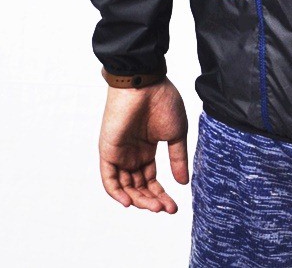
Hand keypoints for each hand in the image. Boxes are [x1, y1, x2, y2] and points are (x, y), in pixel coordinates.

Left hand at [98, 78, 188, 212]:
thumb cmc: (163, 101)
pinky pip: (109, 179)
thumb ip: (177, 158)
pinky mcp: (108, 151)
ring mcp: (120, 153)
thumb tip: (183, 182)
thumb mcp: (176, 133)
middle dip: (152, 200)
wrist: (145, 83)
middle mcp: (132, 154)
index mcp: (147, 149)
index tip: (175, 206)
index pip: (151, 179)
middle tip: (167, 209)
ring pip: (125, 186)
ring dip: (139, 199)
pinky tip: (130, 202)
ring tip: (155, 207)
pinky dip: (117, 192)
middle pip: (139, 186)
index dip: (161, 194)